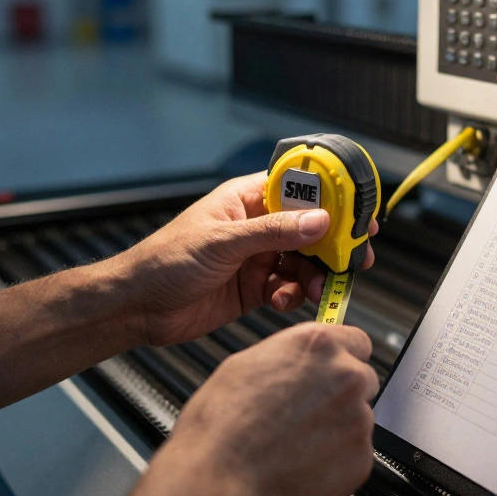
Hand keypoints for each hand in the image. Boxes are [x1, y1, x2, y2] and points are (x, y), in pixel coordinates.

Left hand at [107, 173, 376, 345]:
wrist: (138, 307)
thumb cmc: (164, 260)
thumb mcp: (222, 242)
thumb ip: (273, 232)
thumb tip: (319, 221)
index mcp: (247, 199)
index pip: (298, 187)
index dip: (331, 196)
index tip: (358, 209)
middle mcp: (256, 225)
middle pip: (310, 228)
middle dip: (333, 243)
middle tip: (355, 257)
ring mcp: (257, 257)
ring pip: (304, 262)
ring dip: (315, 275)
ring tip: (317, 288)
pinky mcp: (255, 288)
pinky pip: (289, 288)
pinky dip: (294, 296)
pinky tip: (283, 301)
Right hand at [113, 323, 378, 495]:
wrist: (222, 487)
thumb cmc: (221, 431)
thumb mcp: (244, 367)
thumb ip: (287, 355)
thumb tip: (297, 358)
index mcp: (316, 346)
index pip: (355, 340)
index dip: (340, 357)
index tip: (331, 368)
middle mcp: (344, 376)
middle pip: (360, 377)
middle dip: (339, 391)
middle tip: (306, 409)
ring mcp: (357, 418)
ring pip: (358, 415)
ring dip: (337, 424)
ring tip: (297, 440)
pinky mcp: (361, 457)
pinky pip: (355, 450)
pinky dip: (337, 455)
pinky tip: (304, 459)